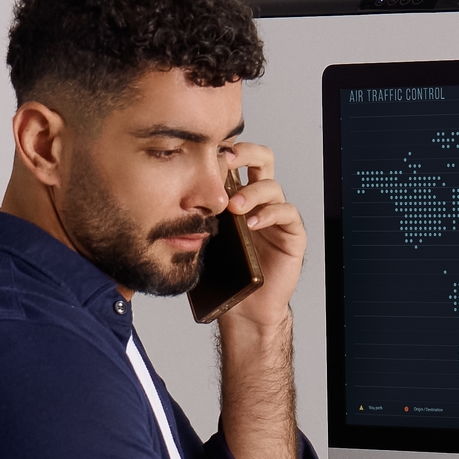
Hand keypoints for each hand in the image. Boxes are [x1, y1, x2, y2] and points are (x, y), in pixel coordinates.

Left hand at [207, 141, 303, 331]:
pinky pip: (286, 213)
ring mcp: (276, 216)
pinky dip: (268, 214)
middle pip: (261, 159)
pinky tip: (251, 223)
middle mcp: (259, 201)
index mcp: (238, 196)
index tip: (207, 152)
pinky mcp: (292, 234)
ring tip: (234, 208)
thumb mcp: (201, 238)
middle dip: (245, 154)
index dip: (226, 151)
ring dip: (251, 192)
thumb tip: (167, 194)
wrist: (244, 308)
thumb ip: (193, 216)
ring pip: (272, 186)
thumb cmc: (223, 275)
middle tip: (227, 160)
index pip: (237, 161)